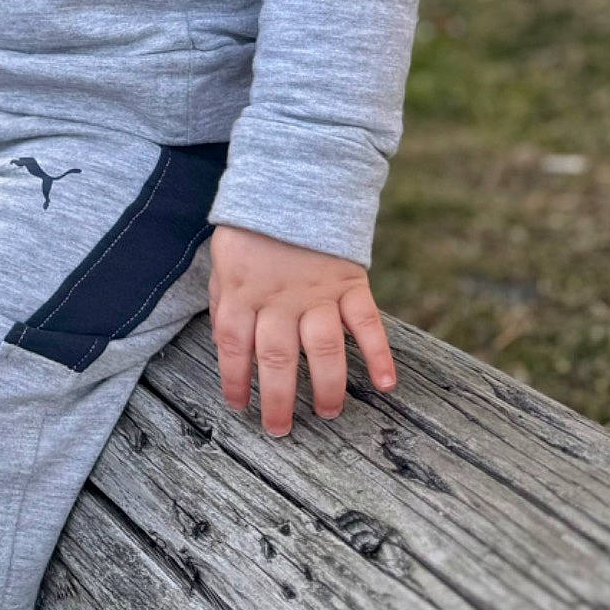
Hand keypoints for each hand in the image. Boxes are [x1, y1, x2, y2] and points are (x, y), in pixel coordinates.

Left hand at [208, 224, 395, 436]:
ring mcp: (317, 292)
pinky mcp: (350, 282)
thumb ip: (223, 297)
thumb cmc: (253, 226)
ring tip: (329, 413)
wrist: (294, 180)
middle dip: (277, 400)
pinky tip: (386, 384)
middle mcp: (278, 298)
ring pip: (322, 348)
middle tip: (280, 429)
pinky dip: (380, 353)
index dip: (233, 379)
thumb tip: (223, 342)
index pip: (232, 345)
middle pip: (276, 358)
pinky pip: (367, 322)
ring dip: (327, 386)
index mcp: (241, 291)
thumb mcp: (224, 256)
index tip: (238, 406)